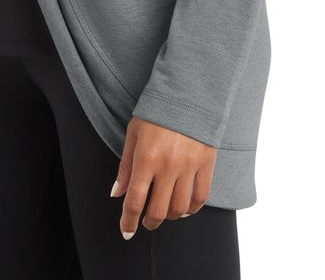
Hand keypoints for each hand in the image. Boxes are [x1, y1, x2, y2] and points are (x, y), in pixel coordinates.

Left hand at [110, 117, 216, 238]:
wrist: (187, 93)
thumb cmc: (156, 112)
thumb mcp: (134, 134)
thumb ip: (126, 166)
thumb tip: (117, 193)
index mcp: (146, 158)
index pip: (135, 201)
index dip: (128, 221)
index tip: (126, 231)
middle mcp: (168, 166)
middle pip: (158, 210)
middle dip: (149, 222)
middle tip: (146, 222)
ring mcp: (189, 166)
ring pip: (180, 208)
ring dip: (170, 216)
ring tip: (165, 212)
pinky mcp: (206, 164)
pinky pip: (201, 197)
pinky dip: (192, 209)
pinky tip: (185, 208)